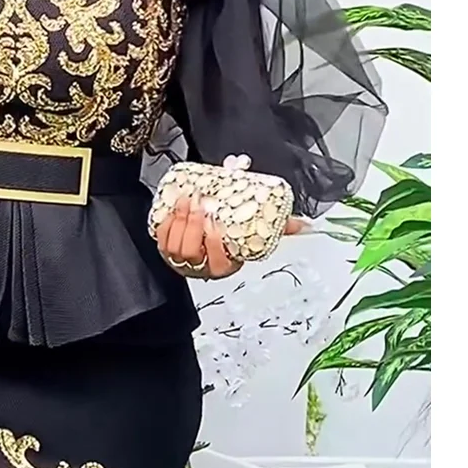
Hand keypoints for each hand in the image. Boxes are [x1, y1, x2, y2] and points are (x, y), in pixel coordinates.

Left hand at [156, 196, 308, 279]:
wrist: (208, 225)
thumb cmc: (234, 231)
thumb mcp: (257, 228)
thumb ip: (280, 225)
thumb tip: (305, 225)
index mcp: (224, 265)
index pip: (217, 260)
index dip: (213, 242)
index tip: (215, 221)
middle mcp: (201, 267)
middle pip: (191, 251)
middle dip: (193, 225)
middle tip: (199, 202)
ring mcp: (181, 261)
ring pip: (175, 246)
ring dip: (179, 221)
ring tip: (187, 200)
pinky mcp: (166, 250)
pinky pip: (161, 241)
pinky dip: (166, 223)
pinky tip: (172, 208)